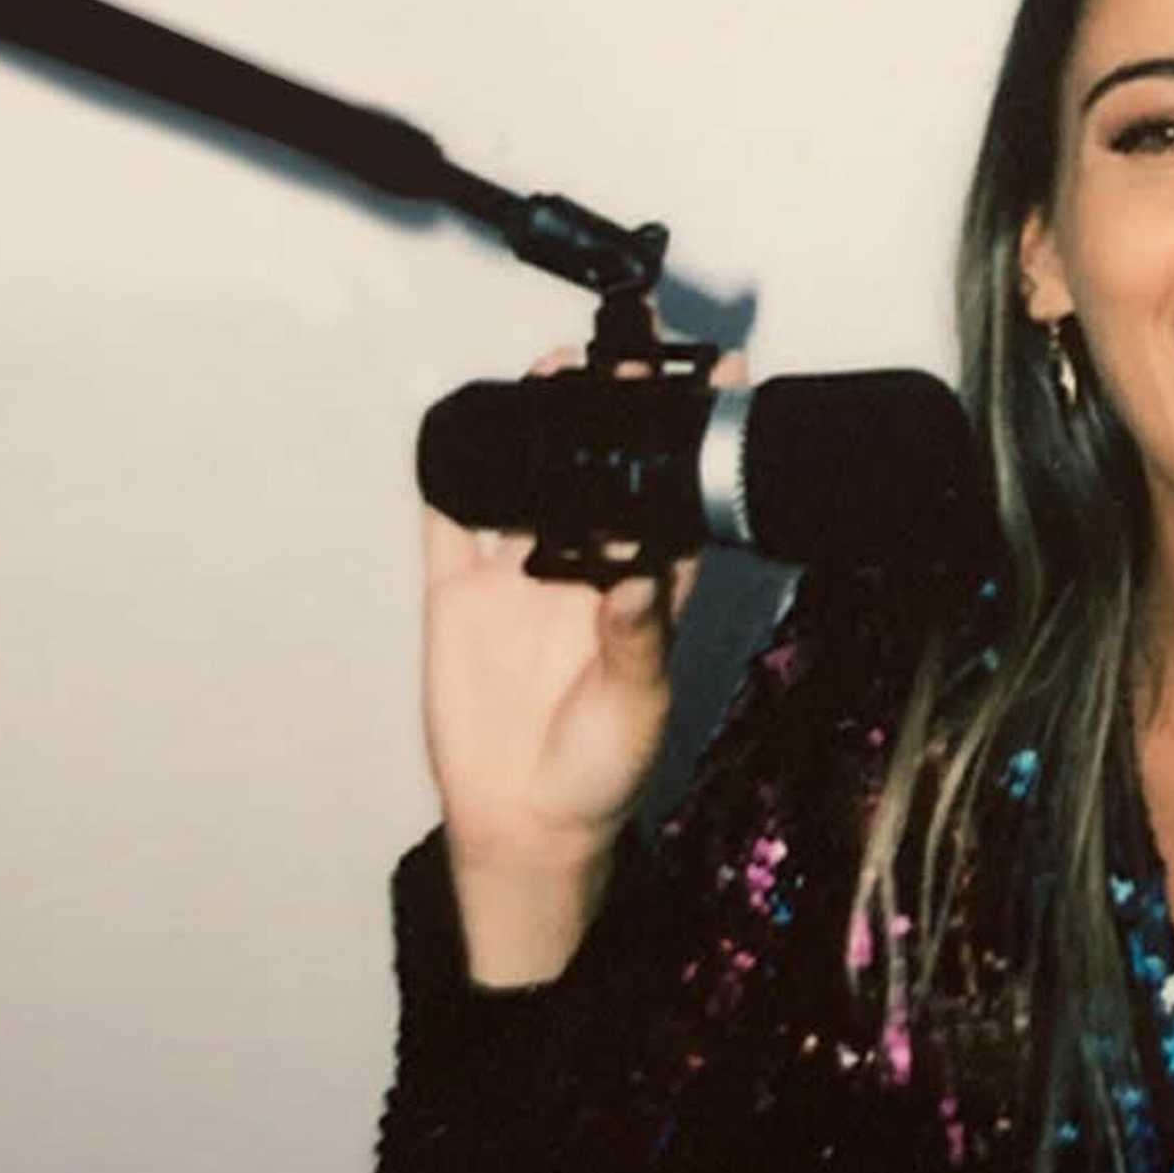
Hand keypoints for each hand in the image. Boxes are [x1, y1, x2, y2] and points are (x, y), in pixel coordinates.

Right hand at [420, 344, 749, 883]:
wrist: (522, 822)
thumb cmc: (601, 768)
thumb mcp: (636, 706)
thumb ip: (637, 638)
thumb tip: (640, 574)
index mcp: (644, 586)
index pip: (674, 497)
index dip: (695, 440)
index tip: (723, 375)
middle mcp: (584, 567)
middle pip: (600, 470)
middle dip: (615, 410)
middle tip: (631, 351)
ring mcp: (517, 576)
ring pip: (527, 478)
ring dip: (539, 424)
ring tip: (555, 366)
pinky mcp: (458, 596)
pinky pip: (450, 523)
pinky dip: (450, 476)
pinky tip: (461, 425)